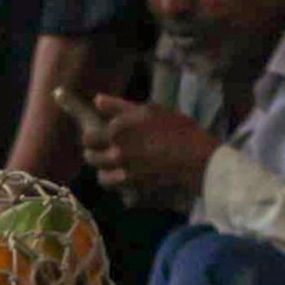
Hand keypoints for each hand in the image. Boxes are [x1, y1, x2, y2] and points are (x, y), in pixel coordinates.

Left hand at [74, 94, 218, 209]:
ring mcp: (124, 169)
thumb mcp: (149, 110)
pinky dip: (114, 181)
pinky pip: (112, 185)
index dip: (93, 136)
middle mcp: (116, 149)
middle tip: (103, 149)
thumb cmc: (177, 129)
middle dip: (93, 152)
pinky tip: (122, 175)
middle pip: (89, 155)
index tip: (99, 134)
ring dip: (102, 168)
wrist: (196, 158)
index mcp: (118, 128)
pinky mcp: (133, 184)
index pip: (88, 136)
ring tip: (112, 164)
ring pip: (99, 173)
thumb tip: (96, 100)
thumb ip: (119, 106)